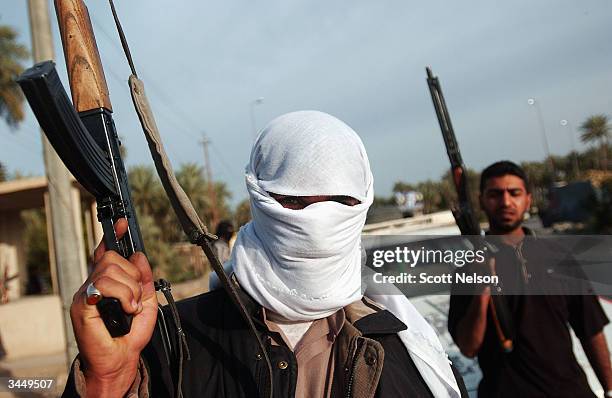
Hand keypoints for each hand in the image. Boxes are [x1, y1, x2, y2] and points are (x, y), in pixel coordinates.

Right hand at [70, 218, 157, 396]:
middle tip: (136, 297)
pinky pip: (104, 285)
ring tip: (132, 307)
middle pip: (111, 258)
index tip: (122, 222)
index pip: (105, 252)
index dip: (113, 236)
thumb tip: (139, 255)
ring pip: (109, 270)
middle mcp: (92, 284)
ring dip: (130, 289)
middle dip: (132, 274)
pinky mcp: (83, 305)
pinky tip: (127, 310)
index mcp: (106, 282)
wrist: (120, 359)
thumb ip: (144, 278)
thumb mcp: (146, 301)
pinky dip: (124, 295)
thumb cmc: (130, 333)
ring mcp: (85, 293)